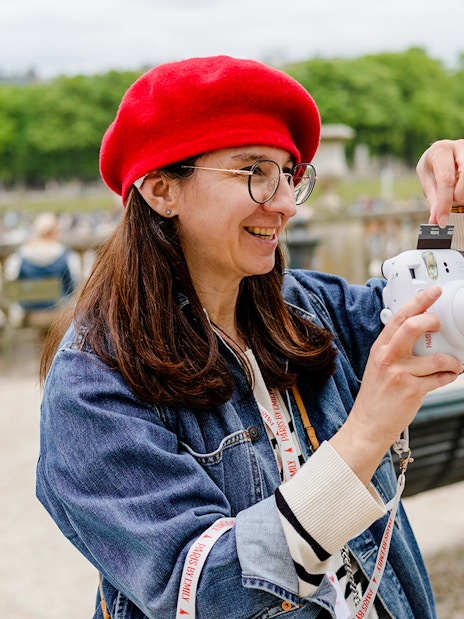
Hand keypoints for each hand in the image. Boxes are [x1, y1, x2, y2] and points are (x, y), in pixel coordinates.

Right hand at [331, 285, 461, 484]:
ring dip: (452, 360)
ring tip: (452, 363)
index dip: (419, 301)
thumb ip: (395, 349)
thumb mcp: (378, 366)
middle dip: (433, 321)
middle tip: (440, 325)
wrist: (367, 425)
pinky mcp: (412, 390)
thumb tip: (419, 332)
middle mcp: (388, 358)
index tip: (433, 291)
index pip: (399, 317)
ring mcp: (400, 374)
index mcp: (379, 348)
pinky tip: (448, 376)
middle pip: (413, 326)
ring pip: (437, 357)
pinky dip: (450, 376)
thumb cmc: (375, 397)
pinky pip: (441, 378)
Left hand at [416, 139, 463, 227]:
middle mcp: (460, 146)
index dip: (444, 202)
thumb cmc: (433, 167)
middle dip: (459, 196)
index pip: (445, 179)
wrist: (442, 153)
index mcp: (441, 150)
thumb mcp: (427, 180)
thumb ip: (433, 199)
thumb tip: (435, 221)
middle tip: (454, 204)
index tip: (441, 221)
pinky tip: (461, 191)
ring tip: (457, 194)